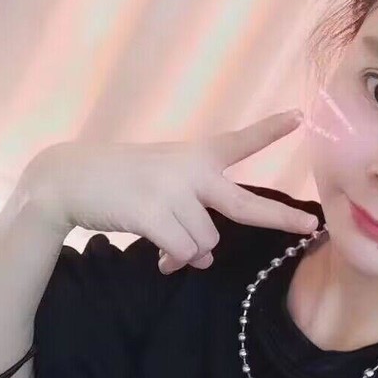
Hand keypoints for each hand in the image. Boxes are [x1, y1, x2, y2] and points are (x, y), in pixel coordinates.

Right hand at [21, 109, 317, 274]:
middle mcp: (190, 170)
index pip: (239, 142)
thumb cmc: (122, 181)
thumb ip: (192, 215)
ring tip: (170, 248)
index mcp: (196, 155)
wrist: (69, 179)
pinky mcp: (152, 214)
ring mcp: (172, 192)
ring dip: (190, 253)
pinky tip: (162, 258)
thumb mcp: (163, 181)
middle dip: (280, 218)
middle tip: (309, 227)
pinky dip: (175, 261)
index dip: (270, 130)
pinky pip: (183, 252)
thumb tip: (202, 259)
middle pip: (245, 204)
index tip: (300, 116)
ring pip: (206, 243)